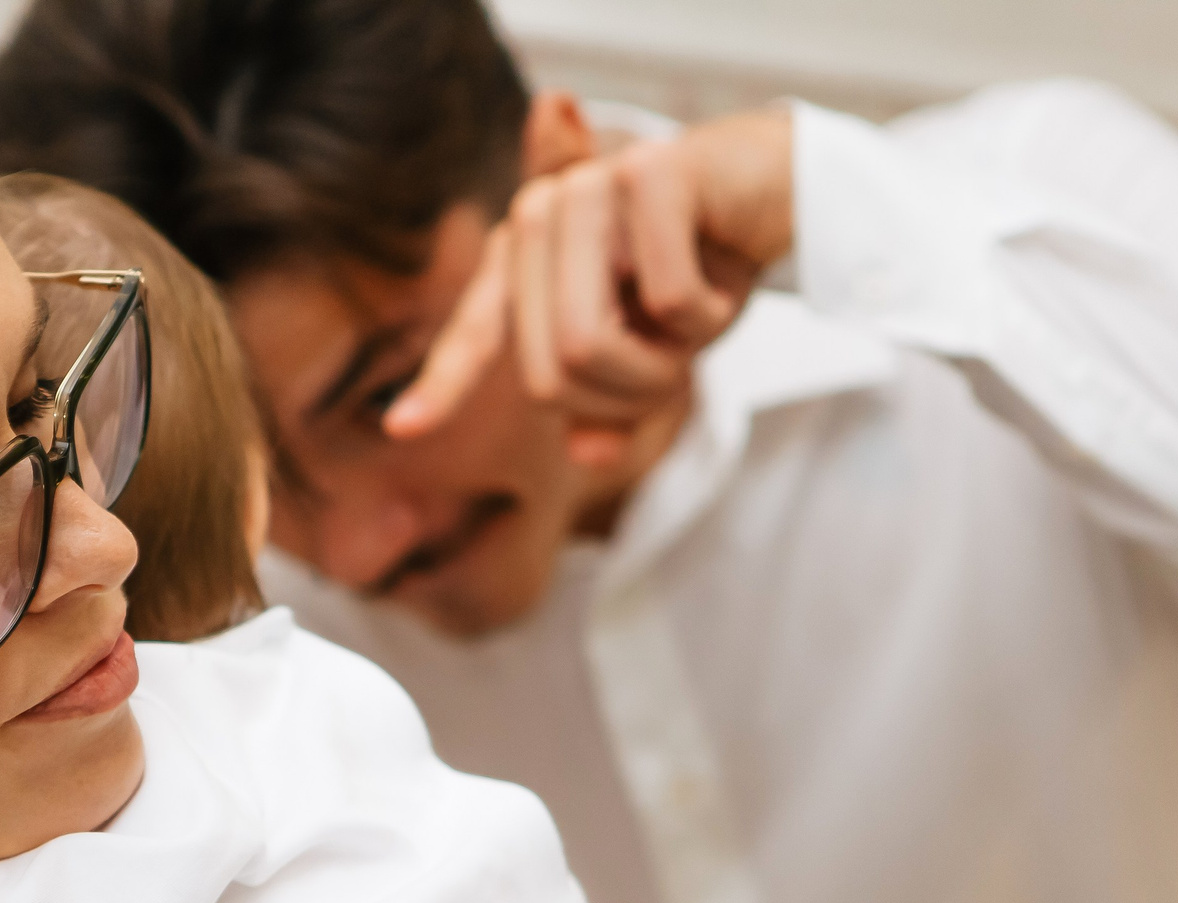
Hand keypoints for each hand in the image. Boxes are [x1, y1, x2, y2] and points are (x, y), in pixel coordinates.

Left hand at [384, 108, 794, 466]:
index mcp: (523, 258)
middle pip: (553, 371)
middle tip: (675, 360)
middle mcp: (539, 213)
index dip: (442, 385)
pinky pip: (669, 303)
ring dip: (664, 368)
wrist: (777, 186)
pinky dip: (708, 316)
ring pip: (591, 345)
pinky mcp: (649, 173)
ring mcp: (587, 187)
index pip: (477, 332)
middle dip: (627, 396)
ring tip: (693, 323)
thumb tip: (587, 453)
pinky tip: (723, 272)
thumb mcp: (651, 352)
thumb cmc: (702, 268)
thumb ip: (608, 405)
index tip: (401, 429)